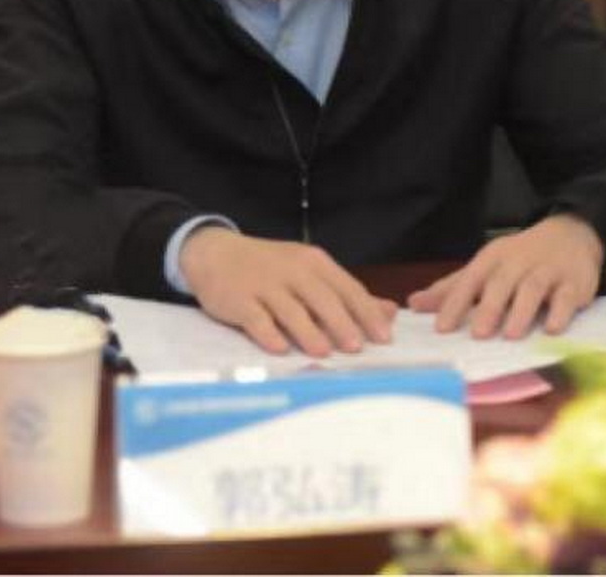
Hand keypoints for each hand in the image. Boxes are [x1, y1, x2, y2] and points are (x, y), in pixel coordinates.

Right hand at [180, 226, 396, 356]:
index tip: (384, 337)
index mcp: (314, 263)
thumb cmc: (270, 268)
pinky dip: (268, 333)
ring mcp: (263, 284)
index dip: (366, 312)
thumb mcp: (309, 272)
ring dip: (307, 331)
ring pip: (290, 309)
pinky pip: (256, 317)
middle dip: (341, 322)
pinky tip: (280, 349)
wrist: (216, 253)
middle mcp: (292, 270)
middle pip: (322, 298)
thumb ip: (346, 293)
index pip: (346, 287)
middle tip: (358, 348)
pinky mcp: (238, 299)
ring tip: (324, 352)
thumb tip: (389, 312)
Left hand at [406, 214, 602, 338]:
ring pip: (533, 288)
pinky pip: (567, 296)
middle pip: (501, 284)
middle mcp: (518, 262)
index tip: (441, 328)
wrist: (571, 234)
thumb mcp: (486, 267)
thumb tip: (414, 304)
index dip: (455, 303)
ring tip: (512, 335)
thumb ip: (453, 288)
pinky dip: (560, 312)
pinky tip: (552, 329)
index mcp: (492, 259)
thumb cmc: (520, 259)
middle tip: (478, 334)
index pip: (470, 280)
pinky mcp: (574, 282)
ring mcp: (547, 270)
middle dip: (489, 308)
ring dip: (522, 311)